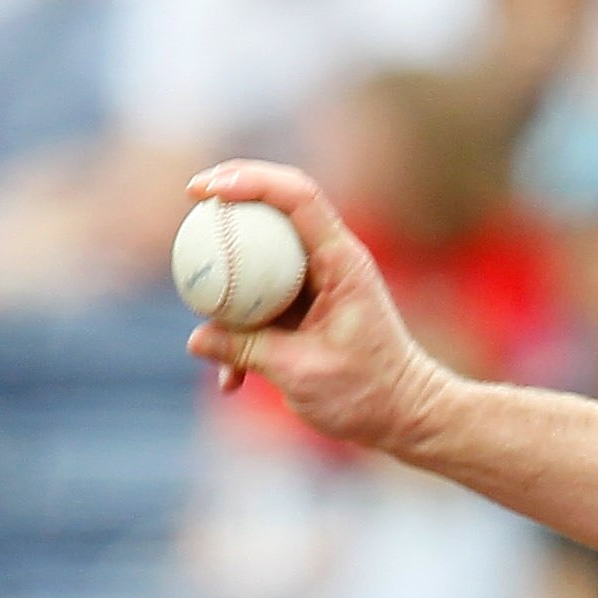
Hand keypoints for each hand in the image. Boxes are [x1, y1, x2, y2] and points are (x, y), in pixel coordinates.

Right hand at [182, 159, 455, 456]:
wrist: (405, 417)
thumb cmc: (368, 395)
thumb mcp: (301, 373)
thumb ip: (246, 350)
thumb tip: (195, 338)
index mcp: (342, 263)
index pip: (298, 198)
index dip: (251, 180)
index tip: (206, 189)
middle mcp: (332, 262)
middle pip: (278, 208)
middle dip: (234, 197)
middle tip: (192, 197)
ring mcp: (318, 283)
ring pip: (264, 256)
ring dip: (231, 275)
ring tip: (197, 302)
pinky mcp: (306, 308)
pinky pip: (263, 301)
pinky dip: (242, 331)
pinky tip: (231, 381)